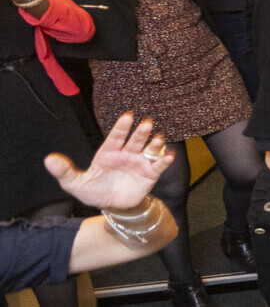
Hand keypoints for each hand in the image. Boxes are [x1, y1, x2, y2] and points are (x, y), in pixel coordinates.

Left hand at [45, 113, 169, 213]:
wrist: (112, 205)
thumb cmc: (93, 190)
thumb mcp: (74, 183)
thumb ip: (64, 171)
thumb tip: (48, 159)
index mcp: (108, 153)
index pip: (115, 137)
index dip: (121, 127)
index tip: (127, 116)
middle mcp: (126, 154)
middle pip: (135, 140)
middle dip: (140, 132)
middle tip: (146, 123)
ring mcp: (140, 163)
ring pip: (149, 150)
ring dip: (155, 144)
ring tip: (158, 139)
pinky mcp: (150, 174)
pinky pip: (159, 165)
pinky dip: (165, 160)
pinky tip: (169, 157)